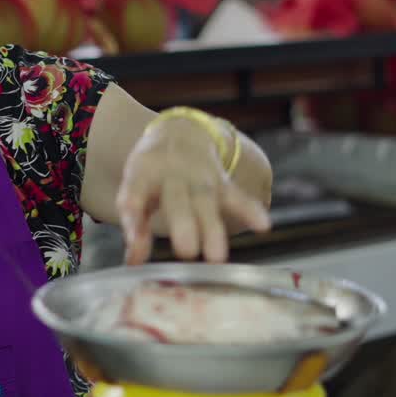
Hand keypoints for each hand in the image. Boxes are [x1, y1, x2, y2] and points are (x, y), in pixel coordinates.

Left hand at [117, 118, 269, 265]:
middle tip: (186, 252)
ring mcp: (199, 178)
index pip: (135, 192)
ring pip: (207, 202)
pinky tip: (263, 225)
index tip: (134, 235)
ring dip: (212, 228)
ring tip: (218, 257)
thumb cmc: (151, 172)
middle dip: (183, 225)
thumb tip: (133, 262)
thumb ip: (134, 225)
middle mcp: (173, 175)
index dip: (133, 211)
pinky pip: (235, 196)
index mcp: (143, 175)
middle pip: (178, 200)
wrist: (180, 134)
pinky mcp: (221, 183)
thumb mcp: (134, 190)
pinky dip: (249, 209)